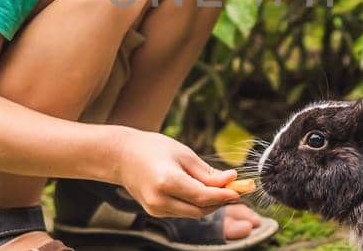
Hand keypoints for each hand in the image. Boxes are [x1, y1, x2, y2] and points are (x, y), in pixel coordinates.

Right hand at [113, 130, 240, 217]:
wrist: (122, 156)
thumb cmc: (153, 149)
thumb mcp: (183, 154)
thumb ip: (207, 172)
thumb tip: (231, 180)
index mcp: (167, 181)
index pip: (203, 196)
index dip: (225, 195)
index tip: (241, 189)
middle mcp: (160, 199)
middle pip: (200, 209)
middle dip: (221, 201)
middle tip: (237, 190)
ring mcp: (155, 209)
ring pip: (193, 213)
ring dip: (210, 204)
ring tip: (223, 189)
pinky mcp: (154, 212)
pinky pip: (183, 212)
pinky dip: (196, 204)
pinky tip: (204, 192)